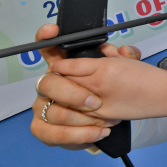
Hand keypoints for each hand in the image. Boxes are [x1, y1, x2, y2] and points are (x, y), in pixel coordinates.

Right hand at [30, 24, 140, 149]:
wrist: (113, 122)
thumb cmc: (114, 94)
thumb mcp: (118, 74)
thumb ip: (119, 59)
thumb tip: (121, 50)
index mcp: (64, 67)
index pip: (47, 47)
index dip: (45, 36)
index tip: (54, 31)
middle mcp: (51, 85)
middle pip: (48, 83)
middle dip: (72, 94)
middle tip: (95, 102)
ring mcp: (44, 106)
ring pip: (54, 111)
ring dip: (81, 118)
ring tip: (104, 121)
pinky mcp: (45, 129)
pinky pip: (56, 133)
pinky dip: (79, 135)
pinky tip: (98, 133)